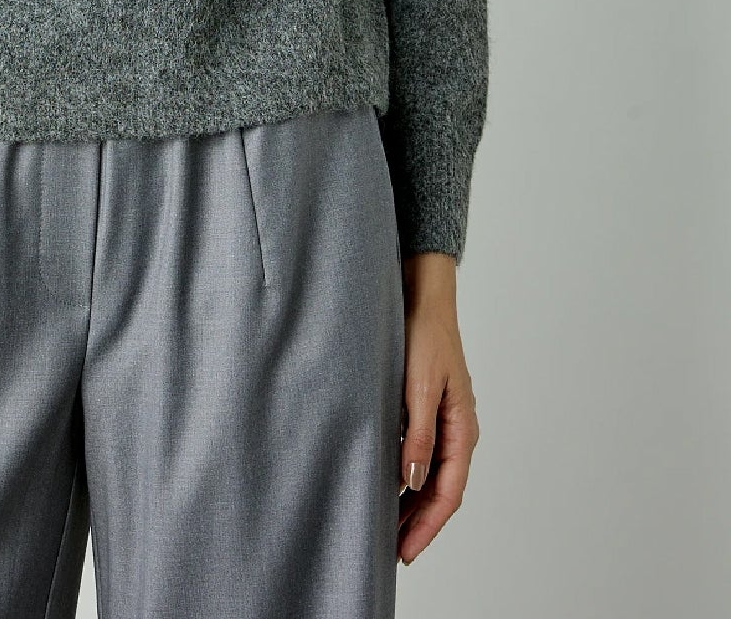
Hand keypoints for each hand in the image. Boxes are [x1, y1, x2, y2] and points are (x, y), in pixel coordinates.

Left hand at [396, 252, 480, 566]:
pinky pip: (422, 456)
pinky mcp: (429, 410)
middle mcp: (458, 430)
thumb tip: (412, 483)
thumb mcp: (417, 386)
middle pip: (441, 490)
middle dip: (420, 523)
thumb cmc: (424, 336)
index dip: (427, 525)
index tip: (406, 551)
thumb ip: (417, 435)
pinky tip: (388, 484)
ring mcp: (445, 421)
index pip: (449, 492)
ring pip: (432, 475)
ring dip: (412, 503)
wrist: (423, 297)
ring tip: (386, 527)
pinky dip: (407, 477)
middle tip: (392, 551)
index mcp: (463, 428)